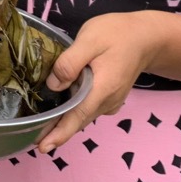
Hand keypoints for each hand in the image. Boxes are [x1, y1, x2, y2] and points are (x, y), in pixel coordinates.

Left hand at [36, 12, 161, 152]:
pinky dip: (75, 113)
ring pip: (84, 116)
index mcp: (102, 89)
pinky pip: (90, 109)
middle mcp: (108, 101)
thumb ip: (70, 62)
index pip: (77, 116)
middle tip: (33, 139)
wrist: (147, 37)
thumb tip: (53, 85)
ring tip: (42, 128)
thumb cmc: (117, 34)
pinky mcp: (111, 97)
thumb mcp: (90, 39)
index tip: (43, 147)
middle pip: (78, 120)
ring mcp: (111, 101)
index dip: (59, 133)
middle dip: (57, 132)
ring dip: (65, 123)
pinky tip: (62, 109)